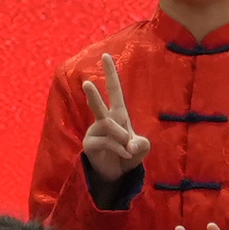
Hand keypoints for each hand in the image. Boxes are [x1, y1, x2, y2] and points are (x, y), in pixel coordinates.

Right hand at [80, 52, 149, 182]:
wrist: (116, 174)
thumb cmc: (128, 154)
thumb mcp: (141, 148)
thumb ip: (141, 145)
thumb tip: (130, 145)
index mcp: (118, 114)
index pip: (114, 91)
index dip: (111, 73)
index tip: (105, 55)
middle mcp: (104, 120)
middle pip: (98, 105)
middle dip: (93, 95)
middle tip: (86, 83)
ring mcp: (95, 131)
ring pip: (108, 126)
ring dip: (122, 136)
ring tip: (128, 148)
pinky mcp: (90, 144)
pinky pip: (108, 142)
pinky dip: (120, 150)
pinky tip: (124, 155)